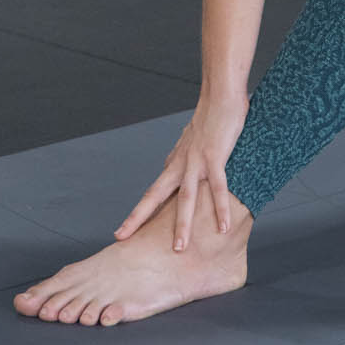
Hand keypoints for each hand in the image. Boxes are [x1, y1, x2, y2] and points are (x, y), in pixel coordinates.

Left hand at [115, 93, 246, 251]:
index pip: (152, 193)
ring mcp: (196, 162)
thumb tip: (171, 167)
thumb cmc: (209, 117)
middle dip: (139, 218)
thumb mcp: (190, 142)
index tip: (122, 231)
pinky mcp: (215, 158)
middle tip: (121, 238)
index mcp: (174, 163)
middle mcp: (179, 164)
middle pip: (155, 196)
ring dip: (182, 224)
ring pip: (186, 198)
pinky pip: (218, 188)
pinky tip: (223, 227)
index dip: (138, 213)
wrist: (219, 96)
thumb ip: (181, 157)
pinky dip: (220, 208)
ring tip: (179, 248)